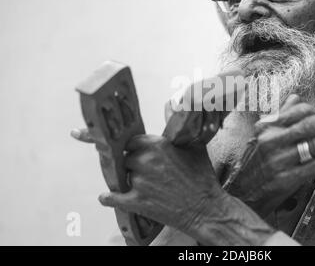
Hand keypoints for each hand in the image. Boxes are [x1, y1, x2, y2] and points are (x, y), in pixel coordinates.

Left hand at [97, 134, 274, 245]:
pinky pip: (113, 198)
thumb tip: (176, 108)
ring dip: (127, 180)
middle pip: (126, 158)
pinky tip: (106, 197)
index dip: (134, 148)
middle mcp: (146, 160)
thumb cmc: (202, 177)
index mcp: (158, 144)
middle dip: (133, 164)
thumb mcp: (195, 147)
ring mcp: (140, 181)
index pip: (132, 140)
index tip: (133, 151)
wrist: (206, 209)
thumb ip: (182, 128)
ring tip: (141, 186)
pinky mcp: (137, 202)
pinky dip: (109, 198)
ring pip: (122, 176)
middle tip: (145, 172)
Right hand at [223, 94, 314, 217]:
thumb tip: (296, 97)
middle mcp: (273, 140)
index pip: (299, 112)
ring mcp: (279, 160)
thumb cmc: (253, 164)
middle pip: (312, 125)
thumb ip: (280, 115)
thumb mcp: (261, 136)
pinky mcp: (286, 178)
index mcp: (267, 127)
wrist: (240, 193)